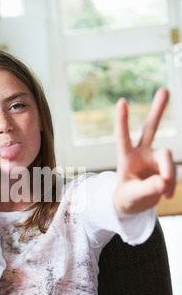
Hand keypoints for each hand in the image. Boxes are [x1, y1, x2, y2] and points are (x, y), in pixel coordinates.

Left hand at [114, 88, 175, 214]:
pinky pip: (172, 173)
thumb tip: (164, 182)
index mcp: (125, 157)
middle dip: (158, 110)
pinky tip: (167, 195)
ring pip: (167, 157)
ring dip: (168, 174)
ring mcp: (154, 158)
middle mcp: (141, 153)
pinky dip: (171, 185)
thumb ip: (146, 190)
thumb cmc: (127, 198)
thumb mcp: (131, 197)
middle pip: (150, 128)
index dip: (122, 120)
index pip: (123, 137)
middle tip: (164, 90)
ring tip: (165, 192)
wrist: (135, 204)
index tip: (121, 101)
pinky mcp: (165, 166)